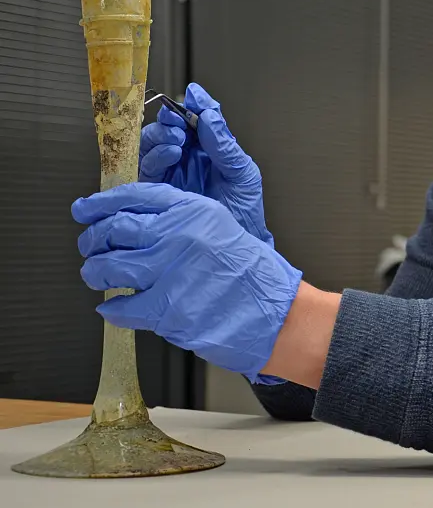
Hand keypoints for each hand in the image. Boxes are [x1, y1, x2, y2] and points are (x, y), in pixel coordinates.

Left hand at [72, 183, 301, 382]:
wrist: (274, 312)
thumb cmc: (251, 273)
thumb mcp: (220, 227)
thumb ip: (180, 220)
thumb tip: (133, 222)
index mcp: (193, 210)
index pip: (135, 196)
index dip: (101, 203)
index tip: (83, 209)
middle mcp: (179, 235)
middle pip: (115, 228)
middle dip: (93, 239)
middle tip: (89, 247)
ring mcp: (171, 271)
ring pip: (108, 266)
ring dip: (95, 272)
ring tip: (96, 275)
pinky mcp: (166, 308)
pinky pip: (121, 306)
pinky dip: (111, 308)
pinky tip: (112, 307)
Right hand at [139, 83, 272, 245]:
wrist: (237, 245)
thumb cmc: (244, 211)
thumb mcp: (241, 172)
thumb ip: (224, 144)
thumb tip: (209, 114)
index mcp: (210, 149)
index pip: (197, 119)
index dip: (193, 105)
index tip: (193, 95)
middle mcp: (188, 158)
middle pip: (170, 128)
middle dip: (172, 119)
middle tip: (180, 121)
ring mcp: (172, 173)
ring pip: (155, 144)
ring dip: (162, 135)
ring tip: (177, 139)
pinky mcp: (158, 190)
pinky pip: (148, 167)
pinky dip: (157, 155)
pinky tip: (172, 153)